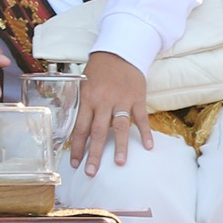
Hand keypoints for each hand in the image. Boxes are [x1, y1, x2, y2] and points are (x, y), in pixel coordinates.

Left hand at [66, 51, 150, 175]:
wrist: (119, 50)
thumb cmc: (99, 69)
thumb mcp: (84, 84)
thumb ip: (84, 105)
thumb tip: (79, 128)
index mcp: (87, 99)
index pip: (80, 127)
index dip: (77, 147)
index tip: (74, 163)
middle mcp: (103, 102)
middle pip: (97, 132)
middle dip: (93, 154)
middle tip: (90, 172)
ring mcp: (121, 101)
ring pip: (119, 127)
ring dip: (119, 146)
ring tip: (119, 163)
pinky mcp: (137, 98)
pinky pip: (141, 118)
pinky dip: (145, 132)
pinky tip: (148, 146)